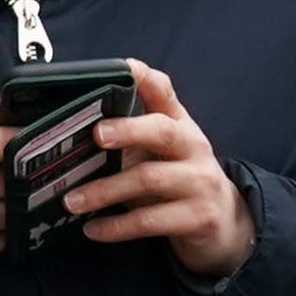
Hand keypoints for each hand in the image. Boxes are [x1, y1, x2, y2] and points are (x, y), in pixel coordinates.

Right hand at [0, 99, 12, 278]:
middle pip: (20, 178)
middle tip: (26, 170)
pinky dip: (5, 228)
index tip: (39, 140)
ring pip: (17, 210)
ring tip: (7, 194)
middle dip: (25, 173)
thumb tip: (13, 116)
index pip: (7, 139)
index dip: (30, 139)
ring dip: (17, 203)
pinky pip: (5, 238)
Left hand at [72, 60, 257, 279]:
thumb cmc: (178, 180)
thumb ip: (129, 135)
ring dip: (105, 190)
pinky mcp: (198, 218)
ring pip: (149, 179)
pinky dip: (117, 226)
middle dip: (128, 130)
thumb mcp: (160, 153)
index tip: (126, 66)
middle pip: (162, 131)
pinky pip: (151, 220)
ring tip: (71, 201)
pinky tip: (92, 229)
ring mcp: (199, 183)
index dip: (147, 79)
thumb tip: (73, 129)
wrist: (224, 224)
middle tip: (96, 134)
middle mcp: (194, 148)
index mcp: (180, 126)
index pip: (166, 93)